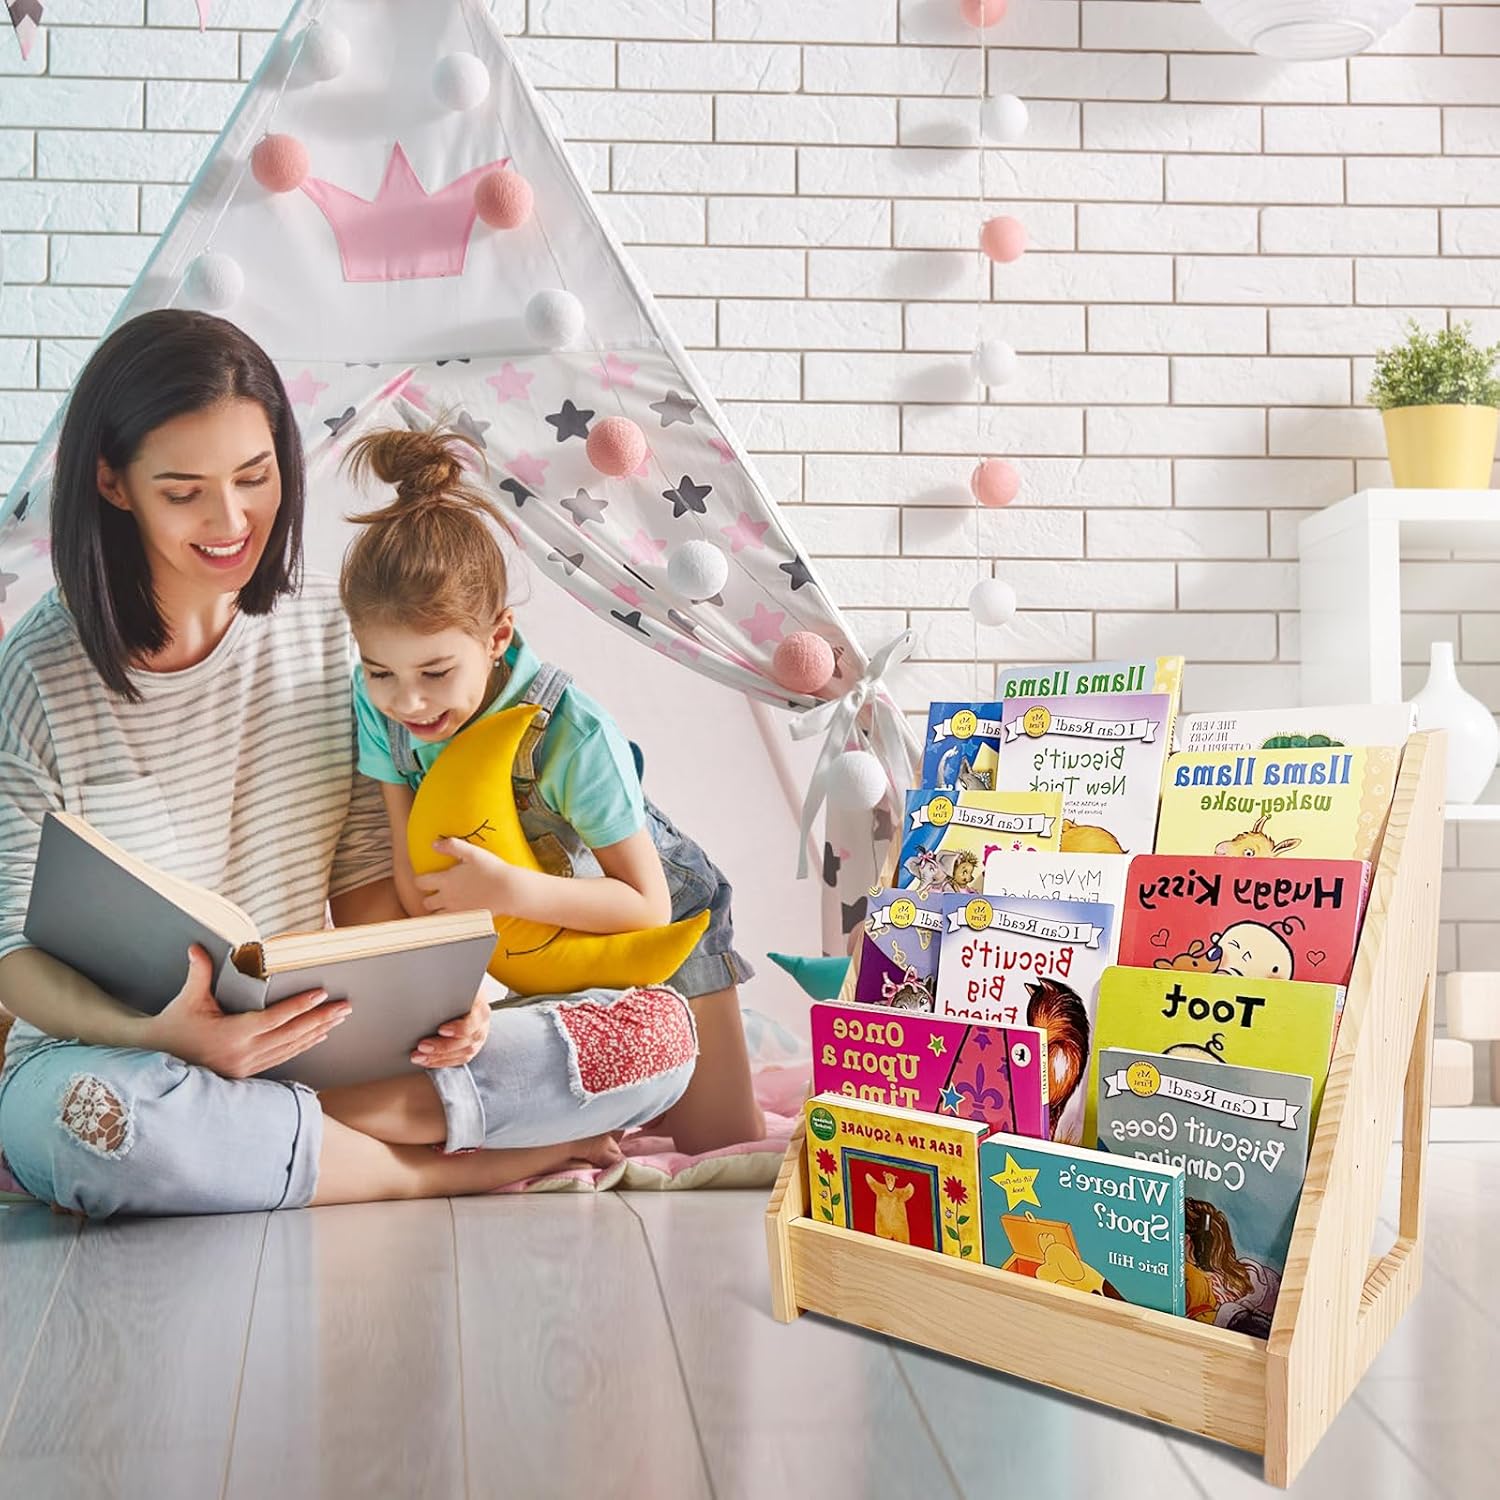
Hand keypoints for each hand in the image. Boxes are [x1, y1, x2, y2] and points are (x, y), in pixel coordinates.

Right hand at [143, 946, 351, 1079]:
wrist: (157, 1058)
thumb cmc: (174, 1025)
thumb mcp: (187, 999)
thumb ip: (198, 972)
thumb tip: (197, 946)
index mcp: (232, 1034)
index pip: (275, 1018)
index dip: (300, 1006)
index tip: (322, 993)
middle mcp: (244, 1053)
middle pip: (292, 1034)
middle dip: (321, 1019)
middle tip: (345, 1006)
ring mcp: (247, 1066)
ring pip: (291, 1047)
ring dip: (317, 1032)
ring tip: (338, 1018)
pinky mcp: (247, 1072)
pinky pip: (283, 1057)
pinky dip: (302, 1045)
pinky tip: (318, 1035)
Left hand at [412, 989, 490, 1068]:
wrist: (467, 995)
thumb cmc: (459, 990)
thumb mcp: (456, 987)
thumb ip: (446, 992)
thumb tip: (428, 990)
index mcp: (480, 1008)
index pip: (473, 1021)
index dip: (459, 1028)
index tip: (441, 1030)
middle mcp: (482, 1026)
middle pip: (466, 1042)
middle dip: (442, 1047)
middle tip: (422, 1046)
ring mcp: (477, 1039)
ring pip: (462, 1054)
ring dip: (438, 1057)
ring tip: (418, 1056)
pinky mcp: (470, 1048)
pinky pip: (457, 1060)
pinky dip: (440, 1062)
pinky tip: (426, 1060)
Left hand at [416, 837, 514, 914]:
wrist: (508, 889)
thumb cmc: (492, 870)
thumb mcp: (472, 852)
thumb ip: (452, 846)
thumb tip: (435, 844)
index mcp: (446, 881)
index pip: (421, 883)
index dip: (419, 880)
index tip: (424, 879)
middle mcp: (448, 897)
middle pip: (426, 903)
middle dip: (428, 898)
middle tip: (434, 893)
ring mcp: (457, 910)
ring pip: (436, 916)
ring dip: (437, 911)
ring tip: (443, 906)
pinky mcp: (466, 918)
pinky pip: (450, 924)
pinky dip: (448, 920)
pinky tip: (456, 913)